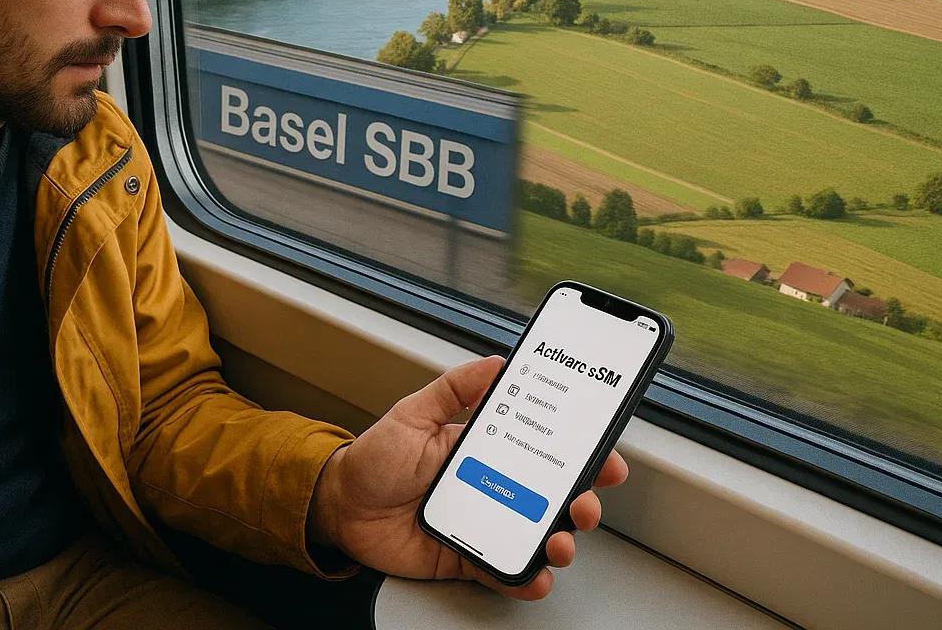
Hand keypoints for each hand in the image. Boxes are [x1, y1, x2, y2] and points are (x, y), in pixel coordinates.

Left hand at [309, 355, 627, 599]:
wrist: (338, 506)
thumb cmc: (374, 459)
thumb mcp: (413, 413)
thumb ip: (454, 388)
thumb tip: (495, 363)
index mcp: (484, 450)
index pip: (543, 450)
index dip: (579, 454)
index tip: (603, 456)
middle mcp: (491, 488)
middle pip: (551, 498)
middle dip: (580, 502)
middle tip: (583, 504)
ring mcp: (482, 525)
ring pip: (535, 537)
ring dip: (559, 542)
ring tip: (558, 542)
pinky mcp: (466, 558)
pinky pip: (504, 572)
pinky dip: (524, 578)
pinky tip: (534, 574)